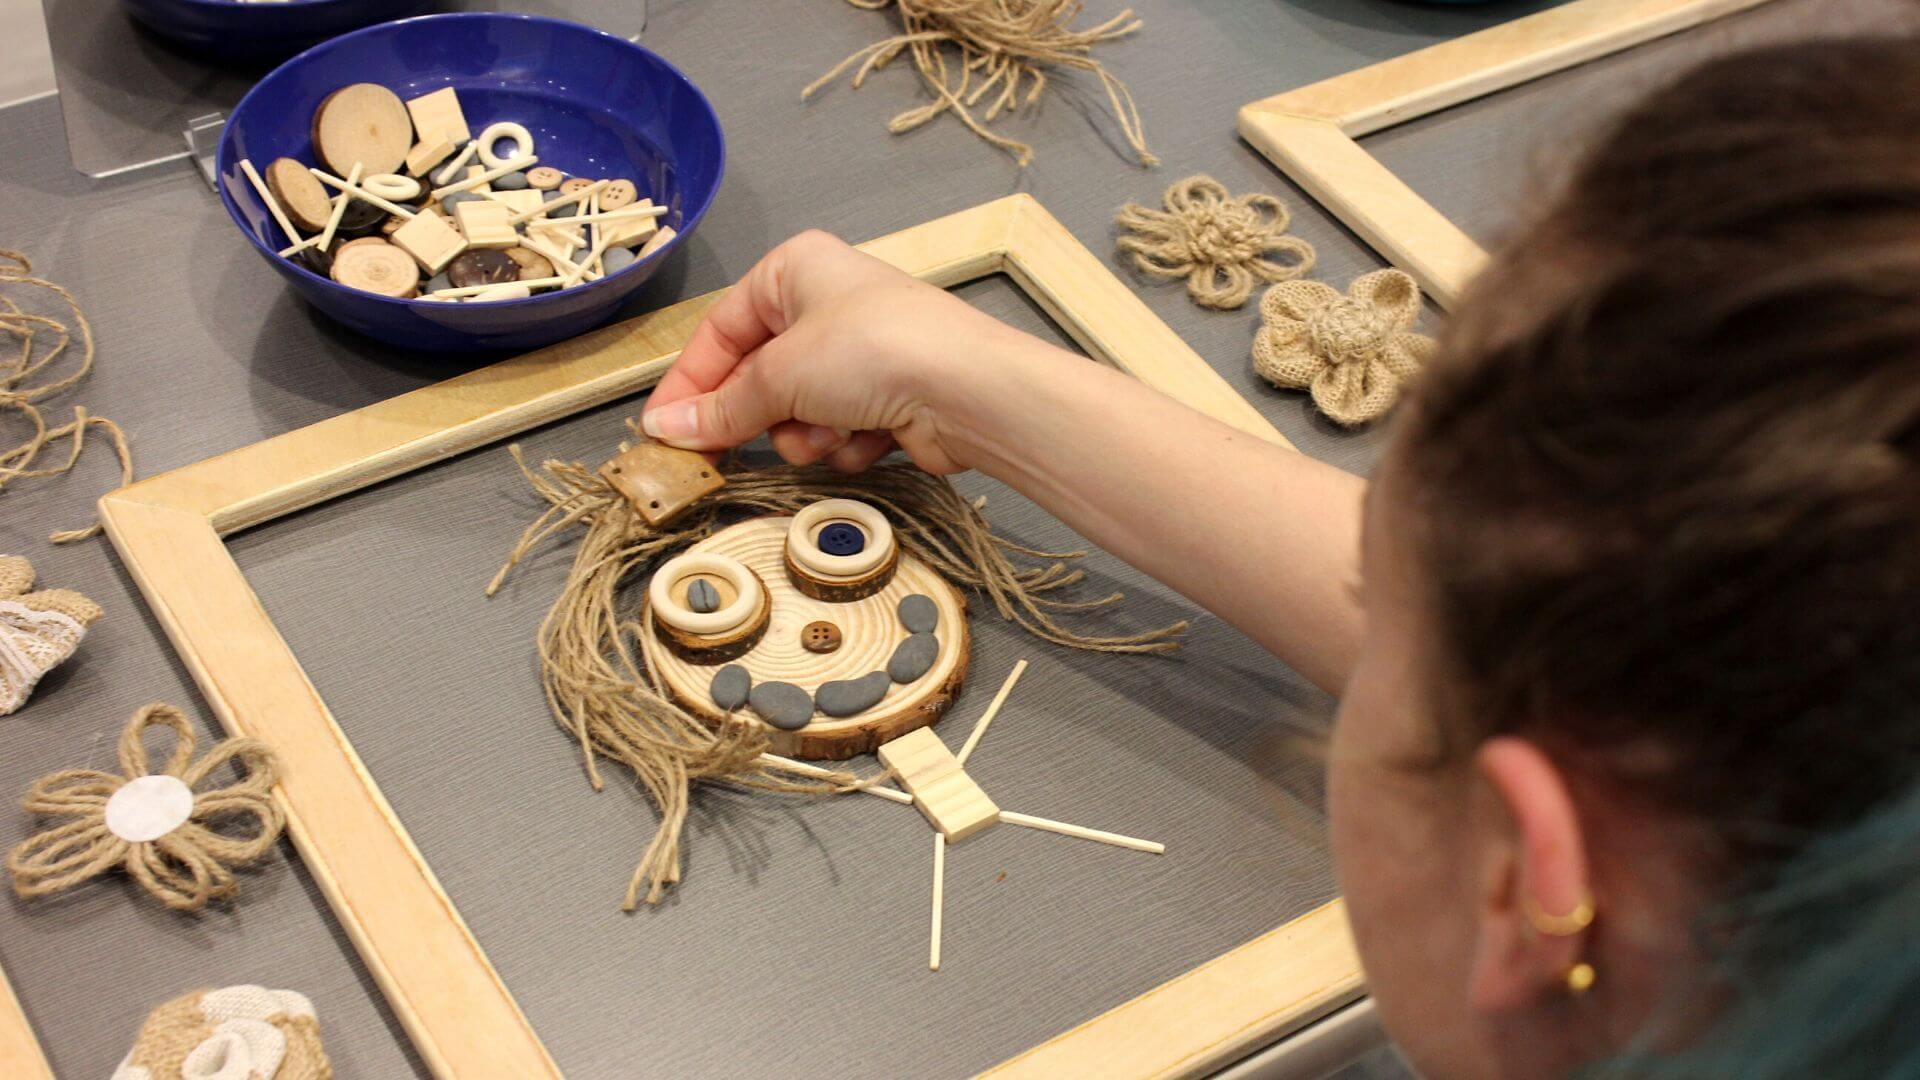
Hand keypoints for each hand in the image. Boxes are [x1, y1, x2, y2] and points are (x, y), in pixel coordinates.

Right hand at [642, 230, 1027, 473]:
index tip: (664, 431)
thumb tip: (667, 428)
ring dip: (806, 434)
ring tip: (831, 429)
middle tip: (732, 448)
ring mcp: (859, 354)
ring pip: (796, 413)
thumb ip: (723, 407)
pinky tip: (870, 438)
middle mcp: (826, 305)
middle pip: (758, 376)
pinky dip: (845, 443)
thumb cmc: (872, 351)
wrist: (967, 390)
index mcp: (794, 270)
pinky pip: (836, 432)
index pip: (720, 330)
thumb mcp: (781, 374)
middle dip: (761, 414)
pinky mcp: (886, 400)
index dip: (690, 383)